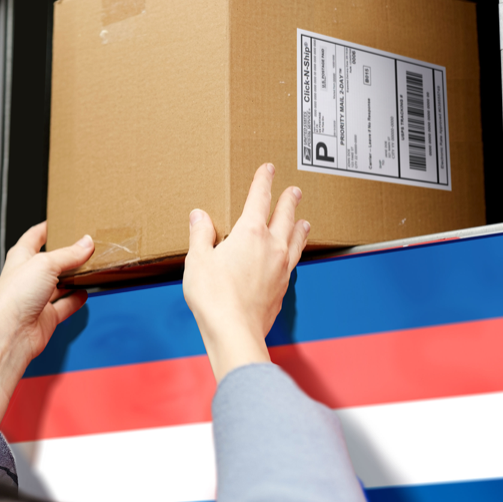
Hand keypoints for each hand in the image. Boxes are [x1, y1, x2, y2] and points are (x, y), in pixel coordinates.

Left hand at [0, 222, 92, 422]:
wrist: (9, 335)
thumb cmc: (12, 299)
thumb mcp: (45, 265)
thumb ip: (68, 254)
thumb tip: (85, 243)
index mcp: (21, 258)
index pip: (34, 237)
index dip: (46, 228)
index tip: (60, 221)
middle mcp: (28, 277)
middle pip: (50, 261)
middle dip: (66, 254)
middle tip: (83, 246)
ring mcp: (37, 298)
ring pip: (59, 284)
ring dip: (73, 277)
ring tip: (89, 268)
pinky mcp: (46, 317)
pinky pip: (64, 306)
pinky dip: (75, 300)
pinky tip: (84, 293)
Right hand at [183, 163, 309, 381]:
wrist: (235, 331)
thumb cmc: (215, 297)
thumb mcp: (198, 260)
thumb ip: (201, 235)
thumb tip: (200, 216)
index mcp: (250, 234)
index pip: (259, 199)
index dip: (264, 181)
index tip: (269, 169)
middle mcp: (271, 247)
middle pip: (285, 216)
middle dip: (289, 201)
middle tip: (295, 191)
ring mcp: (281, 268)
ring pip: (295, 240)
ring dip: (299, 227)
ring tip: (304, 221)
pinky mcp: (282, 288)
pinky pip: (293, 263)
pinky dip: (295, 253)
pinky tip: (292, 257)